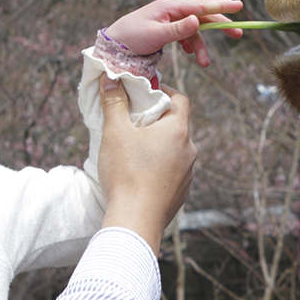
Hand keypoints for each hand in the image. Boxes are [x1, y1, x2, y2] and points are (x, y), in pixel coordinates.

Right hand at [97, 80, 195, 253]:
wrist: (136, 221)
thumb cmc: (126, 174)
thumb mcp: (115, 133)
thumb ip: (113, 102)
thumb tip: (110, 78)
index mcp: (178, 131)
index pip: (180, 99)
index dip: (164, 91)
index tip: (146, 92)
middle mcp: (189, 150)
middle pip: (176, 125)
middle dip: (156, 120)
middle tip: (133, 121)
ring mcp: (188, 174)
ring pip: (174, 150)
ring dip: (158, 145)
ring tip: (133, 150)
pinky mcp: (181, 193)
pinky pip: (172, 171)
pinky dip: (159, 167)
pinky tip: (139, 174)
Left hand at [100, 0, 243, 67]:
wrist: (114, 44)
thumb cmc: (132, 36)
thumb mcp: (156, 34)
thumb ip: (178, 30)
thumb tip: (199, 21)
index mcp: (171, 6)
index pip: (202, 5)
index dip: (222, 6)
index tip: (239, 5)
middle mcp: (173, 9)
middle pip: (203, 16)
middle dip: (220, 26)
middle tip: (238, 34)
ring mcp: (170, 18)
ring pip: (195, 30)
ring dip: (201, 46)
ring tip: (203, 64)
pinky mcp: (167, 28)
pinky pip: (186, 35)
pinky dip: (191, 45)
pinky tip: (190, 54)